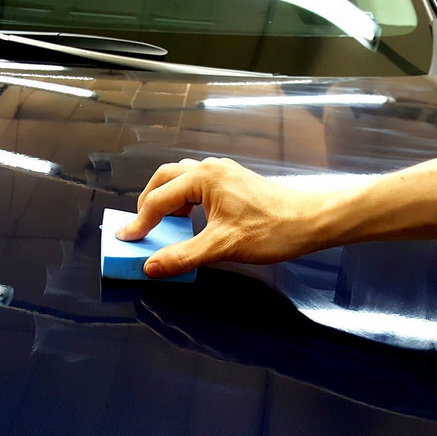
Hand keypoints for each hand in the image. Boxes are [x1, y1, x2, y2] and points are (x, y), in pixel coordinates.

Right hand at [115, 157, 329, 277]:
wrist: (310, 222)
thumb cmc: (271, 230)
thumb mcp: (221, 247)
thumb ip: (182, 256)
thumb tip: (150, 266)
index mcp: (203, 178)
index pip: (158, 199)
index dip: (140, 223)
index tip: (126, 240)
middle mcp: (211, 169)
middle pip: (165, 179)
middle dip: (148, 203)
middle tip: (140, 228)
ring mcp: (224, 174)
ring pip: (182, 180)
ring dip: (167, 200)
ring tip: (162, 226)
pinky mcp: (234, 183)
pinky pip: (199, 186)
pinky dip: (185, 201)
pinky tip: (190, 222)